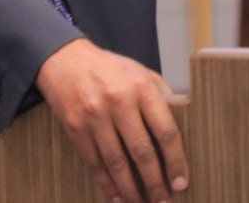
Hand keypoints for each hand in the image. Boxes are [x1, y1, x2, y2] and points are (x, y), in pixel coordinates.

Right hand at [36, 38, 188, 201]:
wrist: (64, 59)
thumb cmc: (108, 67)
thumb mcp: (140, 71)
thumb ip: (161, 95)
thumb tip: (183, 123)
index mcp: (141, 87)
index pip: (166, 131)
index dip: (176, 161)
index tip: (181, 181)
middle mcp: (118, 101)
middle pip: (142, 152)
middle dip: (155, 182)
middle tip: (163, 200)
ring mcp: (94, 116)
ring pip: (117, 163)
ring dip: (131, 189)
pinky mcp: (75, 128)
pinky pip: (94, 163)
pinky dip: (106, 184)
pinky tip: (117, 196)